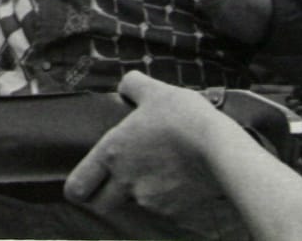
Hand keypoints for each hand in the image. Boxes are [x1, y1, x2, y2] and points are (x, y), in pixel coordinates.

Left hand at [65, 72, 241, 230]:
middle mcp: (126, 183)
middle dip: (106, 196)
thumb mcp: (155, 91)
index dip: (77, 188)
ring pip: (136, 206)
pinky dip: (170, 201)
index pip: (77, 187)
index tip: (84, 183)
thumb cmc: (185, 119)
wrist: (224, 152)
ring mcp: (151, 203)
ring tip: (162, 171)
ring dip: (142, 194)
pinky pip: (165, 212)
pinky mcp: (176, 215)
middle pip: (102, 205)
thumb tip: (125, 86)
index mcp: (112, 154)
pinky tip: (182, 182)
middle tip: (120, 179)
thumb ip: (133, 85)